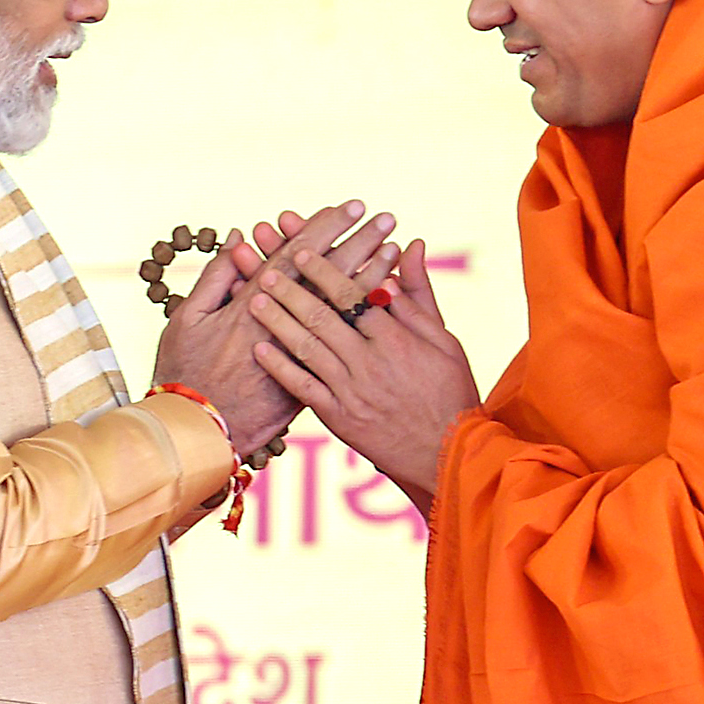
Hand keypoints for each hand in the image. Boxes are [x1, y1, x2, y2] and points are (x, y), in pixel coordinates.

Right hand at [152, 202, 376, 455]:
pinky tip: (384, 304)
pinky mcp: (311, 382)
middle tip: (387, 216)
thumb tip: (237, 239)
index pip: (295, 258)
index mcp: (249, 306)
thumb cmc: (183, 375)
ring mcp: (299, 357)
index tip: (349, 206)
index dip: (323, 230)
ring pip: (342, 311)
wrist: (195, 437)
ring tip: (396, 249)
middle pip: (329, 278)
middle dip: (358, 243)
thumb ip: (214, 279)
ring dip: (369, 277)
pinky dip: (363, 323)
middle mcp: (283, 327)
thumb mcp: (186, 322)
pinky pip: (347, 346)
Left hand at [248, 239, 478, 511]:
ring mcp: (351, 391)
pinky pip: (303, 389)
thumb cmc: (449, 392)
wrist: (447, 455)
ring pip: (307, 349)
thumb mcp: (444, 340)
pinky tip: (260, 349)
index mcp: (396, 339)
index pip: (352, 295)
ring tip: (254, 299)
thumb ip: (418, 295)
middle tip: (264, 268)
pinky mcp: (339, 418)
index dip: (323, 271)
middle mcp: (370, 362)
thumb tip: (409, 247)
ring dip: (278, 322)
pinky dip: (280, 368)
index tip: (301, 250)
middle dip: (290, 290)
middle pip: (321, 318)